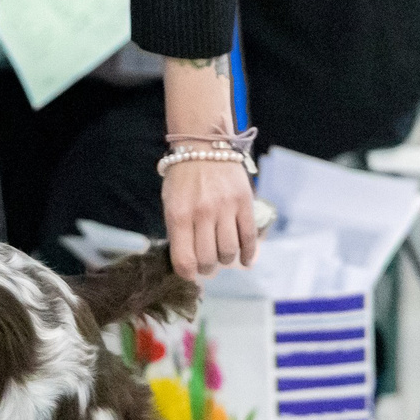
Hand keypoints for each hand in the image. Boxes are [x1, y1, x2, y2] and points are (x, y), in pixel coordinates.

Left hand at [160, 57, 257, 281]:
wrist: (203, 145)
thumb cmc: (183, 178)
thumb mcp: (170, 203)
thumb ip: (177, 232)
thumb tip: (187, 264)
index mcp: (179, 215)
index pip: (184, 260)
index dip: (187, 274)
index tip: (190, 274)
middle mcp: (202, 214)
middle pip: (208, 259)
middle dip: (206, 268)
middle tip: (206, 264)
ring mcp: (225, 208)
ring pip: (229, 251)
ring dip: (225, 260)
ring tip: (221, 256)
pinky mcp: (244, 203)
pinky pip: (249, 238)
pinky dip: (248, 254)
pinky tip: (244, 260)